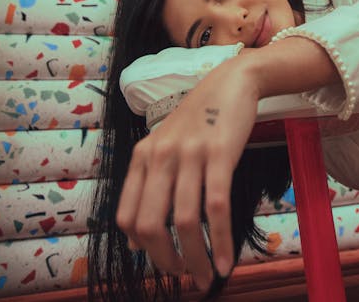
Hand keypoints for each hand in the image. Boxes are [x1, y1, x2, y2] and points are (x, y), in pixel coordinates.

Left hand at [116, 55, 259, 290]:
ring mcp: (190, 153)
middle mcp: (161, 155)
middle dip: (167, 261)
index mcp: (143, 155)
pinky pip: (217, 207)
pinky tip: (228, 261)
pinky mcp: (220, 153)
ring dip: (197, 258)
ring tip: (209, 276)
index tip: (163, 262)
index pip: (127, 216)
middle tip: (186, 276)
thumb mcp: (164, 145)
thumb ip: (147, 185)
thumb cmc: (199, 117)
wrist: (231, 82)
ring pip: (187, 221)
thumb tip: (134, 241)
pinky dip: (222, 241)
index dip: (142, 248)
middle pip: (151, 224)